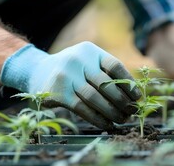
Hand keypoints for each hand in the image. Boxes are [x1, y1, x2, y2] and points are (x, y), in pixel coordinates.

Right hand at [0, 41, 140, 128]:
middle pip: (106, 84)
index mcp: (89, 51)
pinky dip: (97, 118)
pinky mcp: (58, 92)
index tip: (137, 97)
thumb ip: (105, 71)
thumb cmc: (72, 69)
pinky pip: (83, 108)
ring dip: (112, 112)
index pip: (114, 66)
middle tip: (132, 112)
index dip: (128, 83)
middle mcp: (77, 60)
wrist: (36, 71)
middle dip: (122, 101)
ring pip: (95, 98)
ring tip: (122, 119)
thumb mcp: (87, 61)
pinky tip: (107, 124)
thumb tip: (133, 94)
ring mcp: (66, 76)